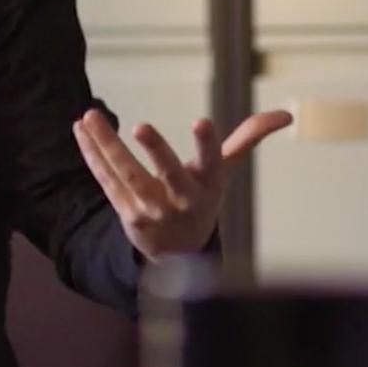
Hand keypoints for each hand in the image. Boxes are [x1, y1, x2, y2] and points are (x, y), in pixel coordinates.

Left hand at [72, 107, 291, 261]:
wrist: (178, 252)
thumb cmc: (202, 198)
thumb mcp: (225, 171)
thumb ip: (248, 138)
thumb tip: (286, 114)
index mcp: (208, 185)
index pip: (212, 162)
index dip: (208, 144)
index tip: (202, 121)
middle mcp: (181, 199)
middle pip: (168, 174)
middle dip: (157, 151)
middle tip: (141, 125)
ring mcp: (151, 209)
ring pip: (126, 174)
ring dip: (106, 144)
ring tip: (90, 116)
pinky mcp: (126, 212)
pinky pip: (105, 179)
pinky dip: (91, 154)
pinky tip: (81, 129)